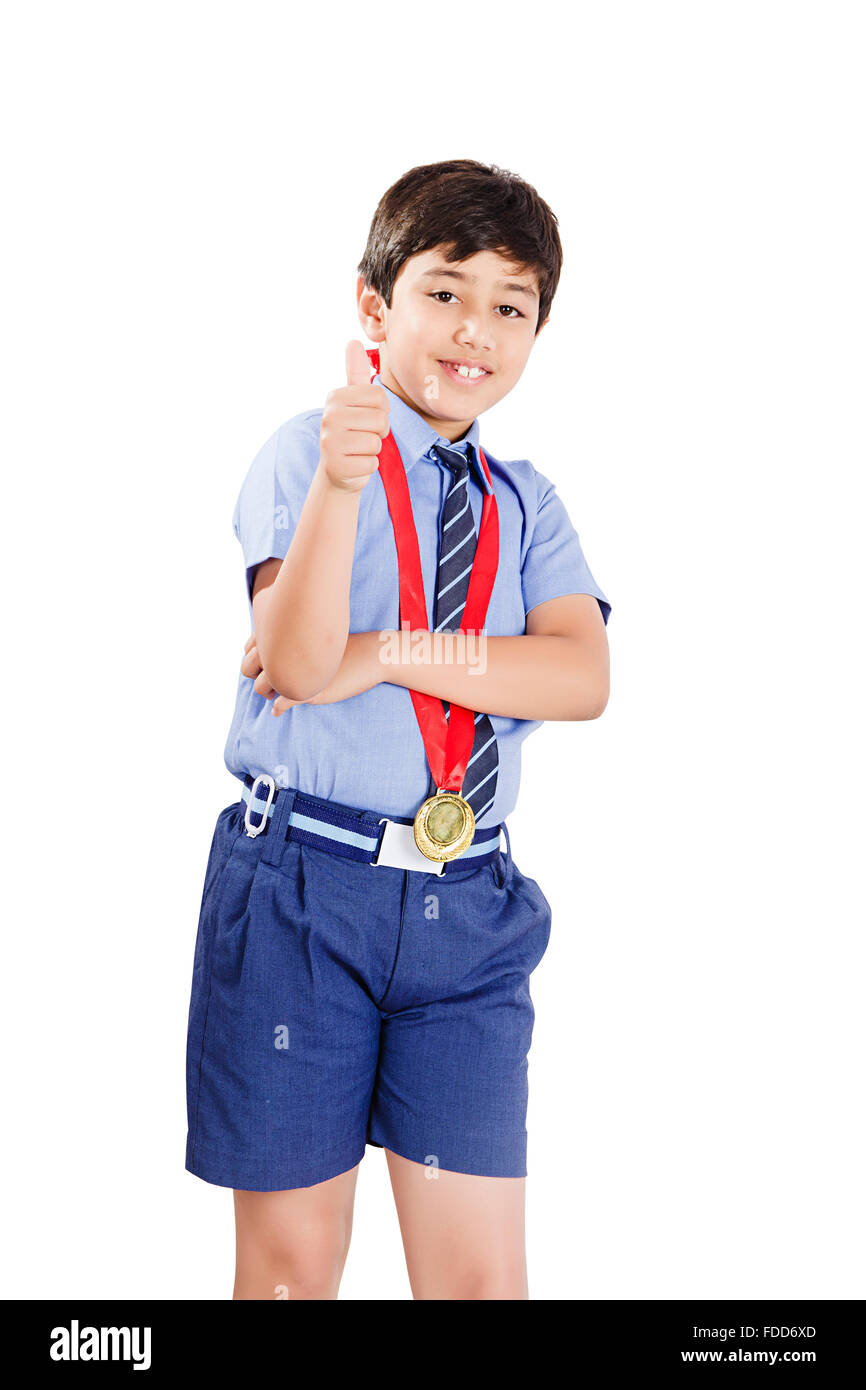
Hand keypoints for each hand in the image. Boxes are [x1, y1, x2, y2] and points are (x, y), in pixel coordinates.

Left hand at [240, 631, 380, 714]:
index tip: (269, 666)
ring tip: (275, 695)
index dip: (256, 660)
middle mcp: (285, 652)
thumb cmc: (346, 644)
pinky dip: (278, 708)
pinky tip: (279, 710)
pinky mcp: (307, 691)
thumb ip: (297, 638)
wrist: (371, 654)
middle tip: (271, 682)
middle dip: (256, 676)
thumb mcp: (318, 635)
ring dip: (266, 693)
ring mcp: (295, 672)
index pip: (250, 648)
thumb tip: (284, 647)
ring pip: (261, 687)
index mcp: (286, 634)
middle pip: (249, 667)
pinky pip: (280, 703)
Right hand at [318, 341, 389, 493]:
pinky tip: (355, 464)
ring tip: (358, 450)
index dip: (382, 411)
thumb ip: (356, 374)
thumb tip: (353, 341)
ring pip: (376, 443)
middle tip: (363, 436)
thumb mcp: (353, 402)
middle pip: (380, 419)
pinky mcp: (337, 466)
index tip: (367, 418)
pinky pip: (371, 463)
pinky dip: (368, 466)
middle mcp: (329, 417)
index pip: (379, 398)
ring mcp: (330, 443)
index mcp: (335, 397)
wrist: (338, 470)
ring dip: (373, 450)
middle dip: (379, 432)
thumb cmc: (351, 432)